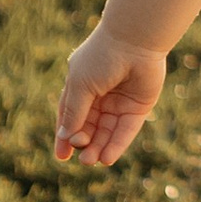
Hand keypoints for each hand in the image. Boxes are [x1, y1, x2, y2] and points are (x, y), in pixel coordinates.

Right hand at [54, 29, 167, 165]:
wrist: (134, 40)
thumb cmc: (102, 58)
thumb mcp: (81, 85)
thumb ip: (74, 112)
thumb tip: (65, 136)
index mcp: (81, 86)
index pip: (70, 117)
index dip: (65, 136)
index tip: (62, 156)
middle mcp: (100, 96)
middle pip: (90, 128)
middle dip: (84, 143)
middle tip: (82, 157)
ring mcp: (120, 102)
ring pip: (107, 132)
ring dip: (99, 148)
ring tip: (92, 161)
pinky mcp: (138, 107)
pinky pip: (126, 130)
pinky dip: (117, 144)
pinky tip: (107, 158)